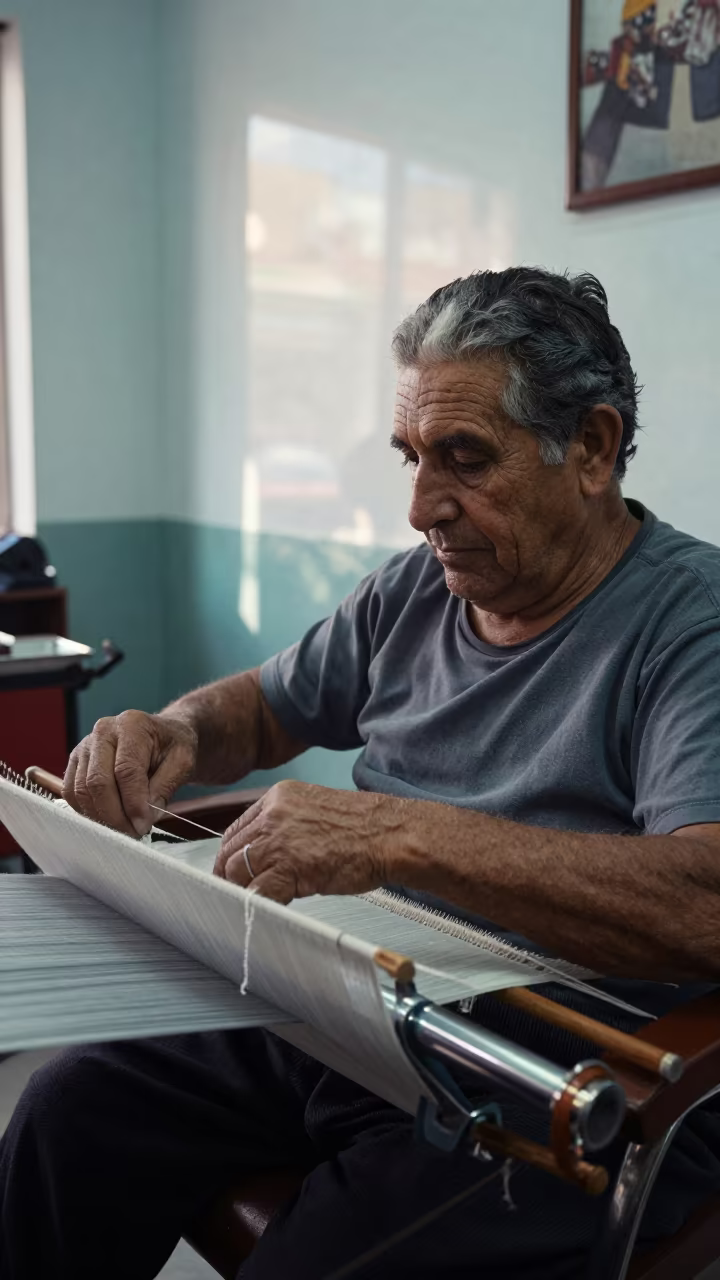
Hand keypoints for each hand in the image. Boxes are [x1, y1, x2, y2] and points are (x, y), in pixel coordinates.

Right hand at [63, 711, 197, 836]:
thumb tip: (143, 816)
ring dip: (101, 818)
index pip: (126, 770)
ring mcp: (85, 746)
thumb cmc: (172, 747)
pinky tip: (108, 820)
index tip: (143, 826)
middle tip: (133, 834)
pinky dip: (88, 812)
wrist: (161, 737)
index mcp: (132, 725)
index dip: (133, 803)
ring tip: (124, 830)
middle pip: (97, 782)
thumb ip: (165, 787)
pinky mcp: (75, 762)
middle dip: (114, 815)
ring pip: (81, 790)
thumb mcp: (183, 762)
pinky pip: (72, 793)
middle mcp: (103, 732)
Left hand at [215, 779, 406, 902]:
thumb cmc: (366, 828)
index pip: (236, 830)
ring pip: (236, 873)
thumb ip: (286, 827)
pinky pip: (257, 893)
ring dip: (242, 893)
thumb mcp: (316, 812)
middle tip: (237, 896)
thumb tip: (267, 855)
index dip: (230, 857)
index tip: (232, 874)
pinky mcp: (288, 867)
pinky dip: (256, 905)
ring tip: (254, 905)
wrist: (392, 834)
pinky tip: (266, 912)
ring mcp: (278, 840)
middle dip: (229, 878)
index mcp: (278, 797)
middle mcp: (273, 814)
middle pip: (230, 852)